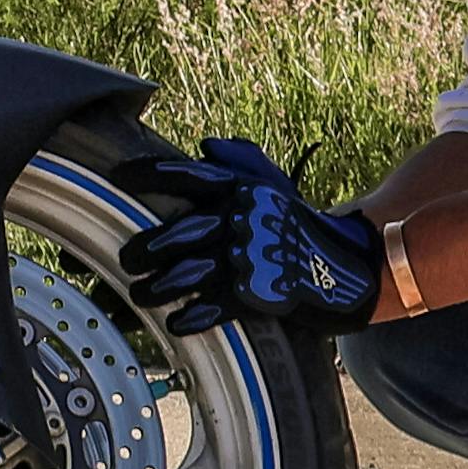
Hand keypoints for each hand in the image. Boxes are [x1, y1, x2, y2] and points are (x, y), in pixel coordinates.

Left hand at [124, 138, 385, 340]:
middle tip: (124, 259)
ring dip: (156, 287)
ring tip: (138, 294)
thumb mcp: (274, 186)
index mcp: (242, 189)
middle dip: (145, 248)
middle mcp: (242, 218)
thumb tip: (205, 146)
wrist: (349, 267)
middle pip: (179, 230)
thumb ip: (240, 162)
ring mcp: (249, 256)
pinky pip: (212, 306)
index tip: (118, 177)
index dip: (150, 174)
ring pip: (187, 271)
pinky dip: (189, 316)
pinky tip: (173, 322)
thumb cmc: (302, 226)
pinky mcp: (258, 294)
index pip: (187, 176)